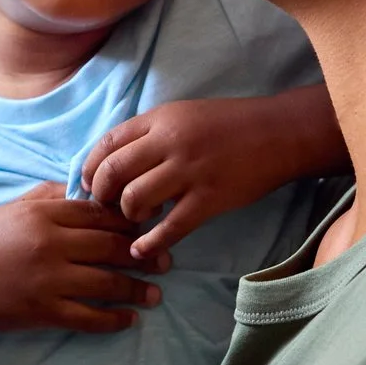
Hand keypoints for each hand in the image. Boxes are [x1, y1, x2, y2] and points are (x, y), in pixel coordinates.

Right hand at [0, 181, 159, 343]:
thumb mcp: (7, 211)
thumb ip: (44, 197)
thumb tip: (81, 187)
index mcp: (41, 214)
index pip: (99, 213)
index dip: (130, 219)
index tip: (149, 226)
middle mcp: (48, 244)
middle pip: (112, 245)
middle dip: (144, 254)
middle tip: (165, 261)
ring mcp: (47, 280)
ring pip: (108, 283)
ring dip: (137, 289)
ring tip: (155, 293)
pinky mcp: (43, 312)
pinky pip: (90, 317)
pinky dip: (114, 320)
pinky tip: (128, 320)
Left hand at [83, 85, 343, 260]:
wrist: (278, 133)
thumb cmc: (228, 125)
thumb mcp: (182, 115)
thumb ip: (149, 133)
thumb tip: (113, 161)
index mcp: (160, 119)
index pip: (107, 143)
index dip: (90, 168)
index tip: (87, 185)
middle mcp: (169, 142)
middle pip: (113, 172)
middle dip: (100, 194)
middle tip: (104, 208)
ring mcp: (189, 171)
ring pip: (134, 198)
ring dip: (125, 215)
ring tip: (134, 219)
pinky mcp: (209, 199)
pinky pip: (170, 227)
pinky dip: (150, 242)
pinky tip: (141, 249)